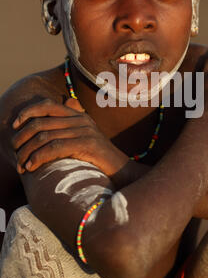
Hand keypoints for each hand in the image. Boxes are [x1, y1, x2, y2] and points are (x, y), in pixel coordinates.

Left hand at [11, 97, 128, 175]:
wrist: (123, 172)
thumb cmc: (99, 160)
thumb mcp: (82, 141)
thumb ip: (67, 131)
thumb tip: (46, 128)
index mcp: (78, 115)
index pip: (47, 105)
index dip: (28, 112)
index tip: (15, 126)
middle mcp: (81, 120)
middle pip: (41, 122)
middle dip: (22, 138)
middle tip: (15, 153)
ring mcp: (85, 131)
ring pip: (45, 136)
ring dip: (28, 152)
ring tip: (21, 165)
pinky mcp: (87, 144)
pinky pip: (55, 147)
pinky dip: (39, 157)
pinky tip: (32, 167)